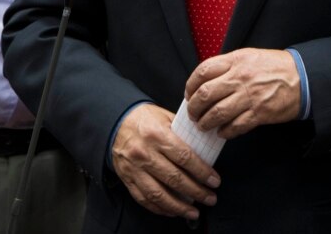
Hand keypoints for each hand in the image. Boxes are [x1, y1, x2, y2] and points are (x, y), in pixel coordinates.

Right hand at [111, 103, 220, 218]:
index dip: (202, 172)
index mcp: (157, 135)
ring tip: (194, 211)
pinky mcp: (127, 179)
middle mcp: (145, 153)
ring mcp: (134, 169)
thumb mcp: (166, 117)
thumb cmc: (144, 119)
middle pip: (174, 179)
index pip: (184, 158)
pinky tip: (172, 211)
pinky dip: (159, 208)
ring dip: (179, 207)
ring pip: (159, 194)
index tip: (214, 181)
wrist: (115, 123)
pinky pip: (144, 199)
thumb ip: (184, 132)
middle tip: (210, 198)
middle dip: (196, 192)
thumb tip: (206, 146)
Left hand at [185, 48, 300, 138]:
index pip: (203, 72)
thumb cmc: (274, 67)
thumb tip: (205, 82)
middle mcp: (240, 77)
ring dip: (206, 122)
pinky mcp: (259, 113)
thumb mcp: (249, 56)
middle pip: (205, 94)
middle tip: (193, 114)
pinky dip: (225, 132)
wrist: (302, 78)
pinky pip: (235, 126)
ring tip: (204, 125)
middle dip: (194, 108)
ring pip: (217, 113)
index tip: (189, 94)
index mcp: (236, 60)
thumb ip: (228, 66)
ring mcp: (250, 96)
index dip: (190, 85)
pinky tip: (222, 132)